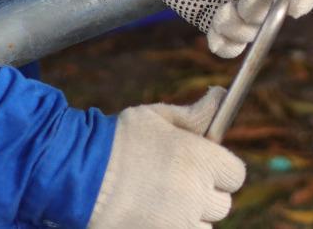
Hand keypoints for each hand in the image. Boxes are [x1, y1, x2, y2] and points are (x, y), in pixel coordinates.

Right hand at [88, 88, 244, 228]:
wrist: (77, 176)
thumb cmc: (117, 142)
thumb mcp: (157, 118)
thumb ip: (194, 114)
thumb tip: (220, 97)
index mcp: (199, 159)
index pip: (235, 174)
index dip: (220, 169)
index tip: (202, 166)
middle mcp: (196, 194)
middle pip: (222, 203)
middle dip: (205, 193)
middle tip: (177, 182)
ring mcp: (180, 223)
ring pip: (205, 226)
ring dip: (191, 217)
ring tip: (161, 200)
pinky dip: (175, 228)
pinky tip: (153, 214)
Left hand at [141, 0, 312, 56]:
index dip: (302, 0)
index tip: (291, 6)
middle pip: (274, 15)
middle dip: (261, 13)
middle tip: (244, 0)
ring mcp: (235, 6)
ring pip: (250, 34)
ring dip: (238, 29)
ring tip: (221, 10)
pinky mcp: (212, 20)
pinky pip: (227, 45)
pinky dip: (223, 45)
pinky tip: (213, 31)